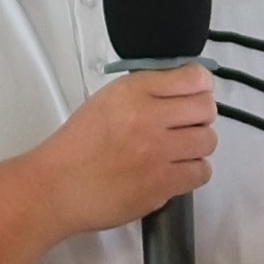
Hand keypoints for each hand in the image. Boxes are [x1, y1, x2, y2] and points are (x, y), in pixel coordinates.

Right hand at [27, 64, 219, 245]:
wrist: (56, 186)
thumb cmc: (78, 144)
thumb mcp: (108, 100)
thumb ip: (147, 91)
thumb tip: (187, 89)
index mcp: (133, 92)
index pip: (194, 77)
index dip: (200, 86)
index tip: (194, 95)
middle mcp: (148, 118)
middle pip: (206, 109)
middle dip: (200, 117)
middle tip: (184, 126)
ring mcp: (157, 153)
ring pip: (207, 141)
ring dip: (196, 146)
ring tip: (176, 151)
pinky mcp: (161, 185)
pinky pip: (201, 172)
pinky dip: (192, 172)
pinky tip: (173, 171)